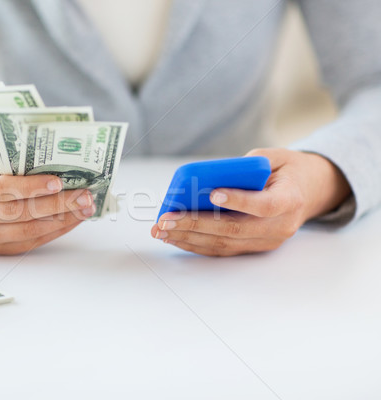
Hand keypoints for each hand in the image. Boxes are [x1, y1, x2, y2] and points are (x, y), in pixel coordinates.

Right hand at [0, 162, 94, 254]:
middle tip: (83, 195)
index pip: (0, 188)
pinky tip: (74, 219)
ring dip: (62, 219)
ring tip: (85, 207)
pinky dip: (57, 230)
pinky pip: (33, 241)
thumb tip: (62, 160)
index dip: (30, 187)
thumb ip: (17, 160)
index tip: (58, 182)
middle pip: (16, 212)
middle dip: (55, 204)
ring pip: (28, 230)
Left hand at [151, 148, 350, 255]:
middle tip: (165, 220)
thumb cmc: (288, 170)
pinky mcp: (254, 247)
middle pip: (234, 230)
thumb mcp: (276, 157)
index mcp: (290, 200)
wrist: (310, 192)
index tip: (212, 194)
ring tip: (161, 230)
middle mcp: (280, 227)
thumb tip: (210, 177)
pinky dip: (196, 243)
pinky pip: (222, 249)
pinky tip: (174, 236)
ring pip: (224, 244)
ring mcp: (267, 241)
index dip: (238, 201)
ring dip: (188, 238)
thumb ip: (248, 165)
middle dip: (195, 225)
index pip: (263, 206)